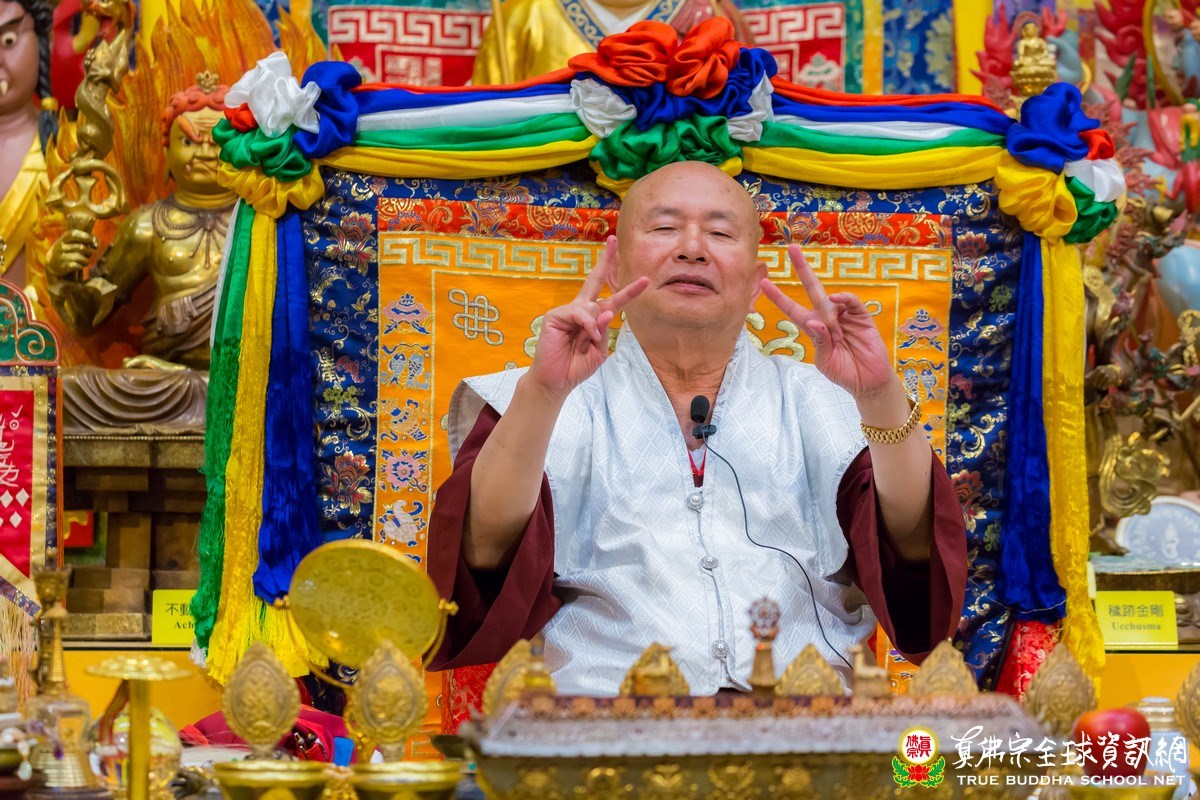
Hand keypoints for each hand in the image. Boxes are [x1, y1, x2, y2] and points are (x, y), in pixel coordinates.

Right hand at [47, 229, 97, 278]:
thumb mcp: (72, 242)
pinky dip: (81, 266)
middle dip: (89, 252)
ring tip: (84, 261)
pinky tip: (78, 266)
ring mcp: (60, 256)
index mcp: (64, 238)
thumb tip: (96, 243)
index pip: (75, 234)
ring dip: (86, 260)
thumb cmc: (68, 251)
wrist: (52, 264)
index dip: (87, 237)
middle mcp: (60, 246)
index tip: (95, 243)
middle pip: (81, 247)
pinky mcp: (62, 266)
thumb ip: (84, 239)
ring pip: (81, 258)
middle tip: (88, 254)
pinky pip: (77, 266)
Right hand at [527, 236, 648, 398]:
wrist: (557, 380)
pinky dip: (587, 326)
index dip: (629, 291)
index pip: (612, 300)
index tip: (645, 280)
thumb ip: (604, 331)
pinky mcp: (556, 315)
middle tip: (613, 239)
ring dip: (595, 328)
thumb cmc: (576, 366)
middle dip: (605, 260)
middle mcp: (581, 310)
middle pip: (595, 280)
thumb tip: (604, 312)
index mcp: (593, 318)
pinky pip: (580, 313)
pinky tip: (584, 338)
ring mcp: (567, 311)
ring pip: (593, 307)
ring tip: (586, 344)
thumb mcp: (599, 351)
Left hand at [759, 245, 896, 399]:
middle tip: (791, 249)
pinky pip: (850, 302)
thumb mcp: (825, 361)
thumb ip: (819, 342)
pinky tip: (835, 300)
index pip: (792, 309)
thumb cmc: (844, 372)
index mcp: (813, 328)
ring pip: (830, 299)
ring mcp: (844, 315)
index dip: (778, 297)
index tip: (763, 283)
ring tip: (836, 336)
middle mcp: (827, 317)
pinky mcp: (862, 316)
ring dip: (829, 313)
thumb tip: (816, 322)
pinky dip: (842, 298)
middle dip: (802, 268)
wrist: (868, 381)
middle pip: (812, 288)